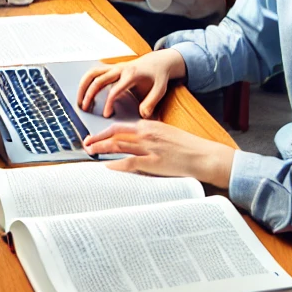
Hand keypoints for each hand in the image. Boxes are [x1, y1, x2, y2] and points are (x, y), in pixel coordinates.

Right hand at [76, 49, 185, 117]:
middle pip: (98, 80)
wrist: (157, 62)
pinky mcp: (111, 67)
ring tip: (79, 101)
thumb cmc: (158, 77)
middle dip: (89, 94)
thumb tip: (142, 115)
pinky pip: (94, 72)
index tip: (106, 115)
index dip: (108, 103)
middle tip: (84, 109)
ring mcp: (114, 67)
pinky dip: (86, 81)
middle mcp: (119, 69)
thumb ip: (152, 102)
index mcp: (131, 75)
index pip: (115, 90)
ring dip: (83, 86)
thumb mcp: (160, 90)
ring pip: (92, 73)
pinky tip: (84, 93)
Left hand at [83, 120, 235, 184]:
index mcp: (150, 125)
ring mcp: (150, 148)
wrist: (204, 156)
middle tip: (86, 143)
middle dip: (98, 138)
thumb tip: (137, 140)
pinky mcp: (154, 162)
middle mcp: (147, 133)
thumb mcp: (167, 133)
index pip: (121, 126)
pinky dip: (116, 163)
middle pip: (115, 133)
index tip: (96, 135)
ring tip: (90, 152)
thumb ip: (151, 135)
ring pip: (119, 145)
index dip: (105, 131)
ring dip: (101, 148)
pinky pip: (130, 162)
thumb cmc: (189, 146)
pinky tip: (107, 166)